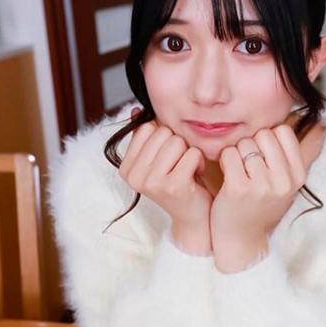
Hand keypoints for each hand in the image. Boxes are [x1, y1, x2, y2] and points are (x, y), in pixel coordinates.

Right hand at [119, 106, 212, 254]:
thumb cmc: (178, 182)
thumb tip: (137, 110)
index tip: (167, 158)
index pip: (147, 128)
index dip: (164, 138)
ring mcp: (152, 182)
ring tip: (187, 171)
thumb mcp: (158, 159)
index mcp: (126, 168)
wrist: (193, 216)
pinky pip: (192, 153)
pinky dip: (199, 162)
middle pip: (163, 133)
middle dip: (178, 145)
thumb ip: (145, 137)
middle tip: (179, 166)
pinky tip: (195, 177)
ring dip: (189, 153)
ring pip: (178, 142)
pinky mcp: (173, 186)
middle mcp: (134, 176)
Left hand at [210, 123, 312, 269]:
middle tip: (249, 167)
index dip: (268, 139)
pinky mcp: (238, 188)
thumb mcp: (288, 183)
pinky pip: (229, 154)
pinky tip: (229, 177)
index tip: (264, 157)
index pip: (283, 132)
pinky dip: (225, 161)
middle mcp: (283, 181)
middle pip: (263, 134)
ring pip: (245, 144)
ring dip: (237, 154)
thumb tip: (323, 124)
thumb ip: (303, 155)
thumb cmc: (262, 205)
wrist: (241, 239)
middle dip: (252, 145)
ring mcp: (262, 185)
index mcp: (298, 176)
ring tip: (240, 174)